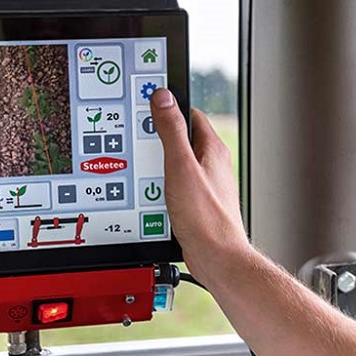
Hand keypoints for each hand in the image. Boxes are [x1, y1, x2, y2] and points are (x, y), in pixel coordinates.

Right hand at [149, 88, 250, 284]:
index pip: (190, 115)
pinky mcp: (196, 204)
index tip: (149, 107)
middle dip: (158, 140)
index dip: (169, 108)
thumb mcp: (181, 167)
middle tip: (139, 142)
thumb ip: (171, 131)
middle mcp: (212, 166)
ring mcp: (205, 185)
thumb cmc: (205, 217)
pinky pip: (174, 187)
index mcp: (213, 150)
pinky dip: (160, 188)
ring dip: (157, 167)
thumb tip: (164, 98)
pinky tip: (149, 195)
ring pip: (176, 165)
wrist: (215, 257)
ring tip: (143, 171)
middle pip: (181, 140)